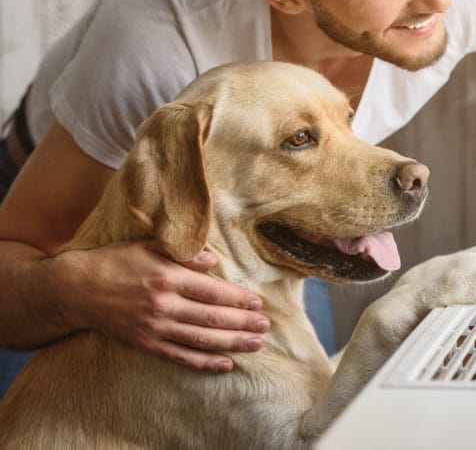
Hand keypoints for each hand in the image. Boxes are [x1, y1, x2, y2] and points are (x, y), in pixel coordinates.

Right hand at [53, 240, 269, 371]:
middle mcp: (164, 305)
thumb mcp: (148, 246)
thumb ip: (182, 253)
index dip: (239, 298)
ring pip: (201, 338)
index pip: (214, 291)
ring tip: (256, 344)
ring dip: (232, 343)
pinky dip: (204, 362)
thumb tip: (212, 259)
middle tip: (265, 326)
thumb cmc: (115, 262)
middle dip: (243, 322)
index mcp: (168, 277)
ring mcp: (154, 327)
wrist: (75, 289)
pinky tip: (225, 364)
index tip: (258, 303)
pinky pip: (179, 356)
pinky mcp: (145, 343)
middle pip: (213, 317)